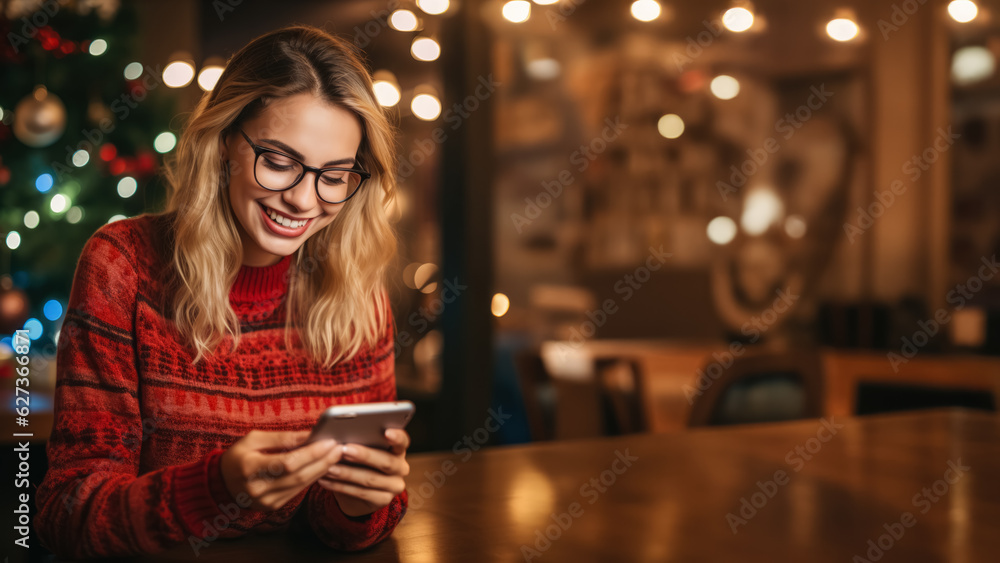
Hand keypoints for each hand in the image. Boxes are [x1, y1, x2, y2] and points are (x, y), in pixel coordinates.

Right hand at [220, 430, 340, 510]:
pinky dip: (312, 478)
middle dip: (322, 460)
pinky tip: (323, 467)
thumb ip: (282, 438)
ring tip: (336, 455)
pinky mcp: (272, 506)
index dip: (310, 453)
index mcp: (249, 468)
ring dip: (322, 470)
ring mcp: (265, 501)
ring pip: (301, 485)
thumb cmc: (238, 456)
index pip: (287, 462)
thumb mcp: (254, 439)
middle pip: (298, 475)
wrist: (221, 483)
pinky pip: (297, 491)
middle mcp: (257, 489)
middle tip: (340, 447)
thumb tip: (310, 434)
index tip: (329, 441)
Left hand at [318, 428, 409, 516]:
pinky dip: (340, 486)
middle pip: (387, 462)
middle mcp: (400, 468)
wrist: (360, 490)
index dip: (397, 436)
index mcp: (398, 449)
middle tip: (344, 449)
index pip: (403, 441)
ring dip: (347, 473)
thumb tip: (339, 433)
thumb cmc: (359, 461)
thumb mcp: (363, 448)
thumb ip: (359, 440)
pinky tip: (325, 480)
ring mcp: (394, 486)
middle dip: (364, 455)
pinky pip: (361, 493)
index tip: (386, 431)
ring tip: (329, 467)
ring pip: (371, 479)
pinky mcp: (383, 500)